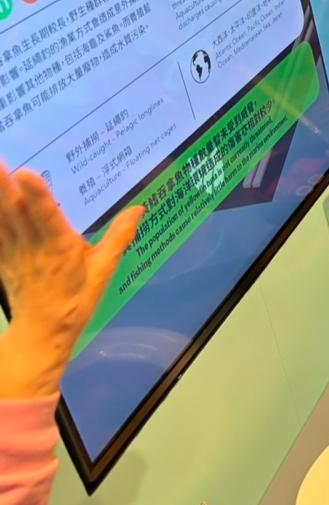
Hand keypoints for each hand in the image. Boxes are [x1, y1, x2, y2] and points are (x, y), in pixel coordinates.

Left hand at [0, 167, 142, 397]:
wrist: (43, 332)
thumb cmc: (78, 300)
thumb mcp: (104, 271)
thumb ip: (119, 238)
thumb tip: (138, 208)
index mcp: (62, 250)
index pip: (48, 218)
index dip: (37, 196)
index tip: (25, 173)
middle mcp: (34, 249)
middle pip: (16, 213)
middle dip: (5, 187)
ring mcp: (14, 254)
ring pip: (1, 220)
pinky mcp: (3, 259)